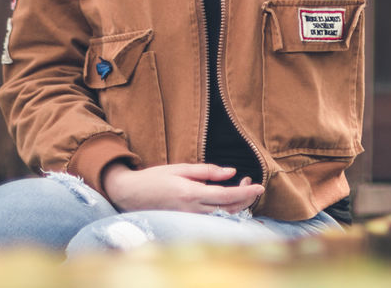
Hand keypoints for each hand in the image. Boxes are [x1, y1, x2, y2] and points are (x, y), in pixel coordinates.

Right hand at [102, 162, 263, 213]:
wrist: (130, 194)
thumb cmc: (155, 178)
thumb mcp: (181, 168)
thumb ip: (207, 171)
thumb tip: (231, 172)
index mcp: (192, 194)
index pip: (227, 196)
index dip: (246, 192)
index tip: (260, 186)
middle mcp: (192, 210)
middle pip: (229, 210)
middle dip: (246, 198)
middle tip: (250, 182)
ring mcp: (189, 218)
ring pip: (222, 217)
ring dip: (237, 205)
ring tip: (241, 188)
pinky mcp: (187, 221)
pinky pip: (212, 219)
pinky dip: (226, 211)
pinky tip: (228, 200)